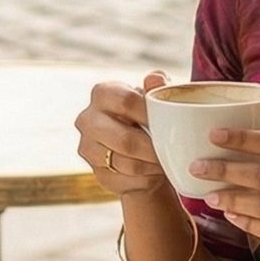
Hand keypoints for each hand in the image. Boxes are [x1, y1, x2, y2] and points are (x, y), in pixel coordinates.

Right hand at [75, 71, 168, 196]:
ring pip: (127, 164)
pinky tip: (154, 173)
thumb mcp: (157, 100)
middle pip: (125, 139)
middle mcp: (87, 119)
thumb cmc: (150, 118)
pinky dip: (146, 180)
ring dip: (152, 166)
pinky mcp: (97, 173)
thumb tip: (156, 78)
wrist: (141, 151)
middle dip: (153, 149)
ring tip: (166, 162)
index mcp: (102, 93)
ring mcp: (87, 148)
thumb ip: (158, 88)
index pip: (126, 101)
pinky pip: (127, 181)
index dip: (150, 114)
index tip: (169, 124)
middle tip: (172, 151)